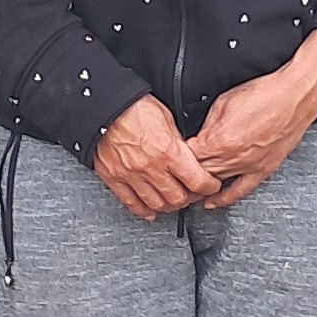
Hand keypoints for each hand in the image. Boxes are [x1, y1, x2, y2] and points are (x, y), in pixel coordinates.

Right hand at [91, 94, 221, 220]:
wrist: (106, 106)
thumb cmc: (135, 107)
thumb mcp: (168, 120)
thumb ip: (178, 144)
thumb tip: (187, 157)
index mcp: (168, 152)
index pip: (198, 182)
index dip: (209, 186)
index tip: (210, 185)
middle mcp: (151, 168)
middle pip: (178, 199)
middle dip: (190, 198)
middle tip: (192, 193)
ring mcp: (132, 176)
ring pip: (156, 205)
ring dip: (168, 206)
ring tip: (172, 200)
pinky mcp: (114, 178)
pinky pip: (131, 203)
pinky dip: (142, 210)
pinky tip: (149, 210)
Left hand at [191, 30, 316, 207]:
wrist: (293, 97)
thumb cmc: (262, 94)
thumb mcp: (223, 103)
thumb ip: (206, 124)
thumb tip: (198, 134)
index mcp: (217, 139)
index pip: (187, 156)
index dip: (177, 157)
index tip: (171, 157)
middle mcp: (231, 157)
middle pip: (198, 173)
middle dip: (185, 175)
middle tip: (174, 177)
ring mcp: (247, 166)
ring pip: (215, 183)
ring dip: (201, 187)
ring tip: (187, 190)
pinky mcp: (262, 170)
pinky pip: (240, 190)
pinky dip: (224, 199)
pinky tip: (213, 203)